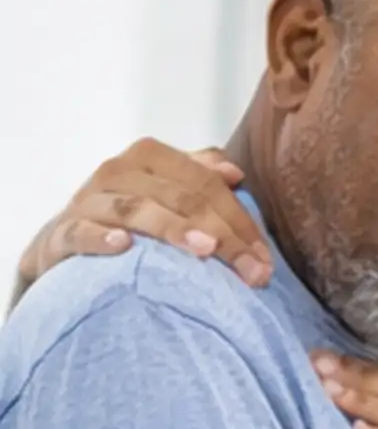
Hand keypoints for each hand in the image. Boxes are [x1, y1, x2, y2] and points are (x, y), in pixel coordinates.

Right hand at [18, 138, 271, 289]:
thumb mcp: (164, 189)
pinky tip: (124, 246)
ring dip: (173, 229)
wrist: (63, 239)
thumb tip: (234, 172)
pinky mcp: (62, 232)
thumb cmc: (127, 214)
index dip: (240, 220)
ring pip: (136, 210)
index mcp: (150, 157)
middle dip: (223, 236)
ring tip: (204, 250)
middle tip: (251, 270)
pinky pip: (81, 232)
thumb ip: (198, 175)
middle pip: (181, 199)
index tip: (263, 258)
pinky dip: (102, 238)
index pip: (206, 184)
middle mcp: (118, 172)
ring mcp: (89, 202)